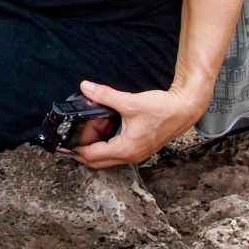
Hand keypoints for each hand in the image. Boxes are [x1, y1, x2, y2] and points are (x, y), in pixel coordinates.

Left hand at [66, 79, 201, 168]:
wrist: (186, 109)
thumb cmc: (163, 109)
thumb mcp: (129, 102)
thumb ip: (105, 95)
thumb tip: (86, 88)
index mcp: (125, 150)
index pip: (91, 156)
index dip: (74, 149)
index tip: (62, 143)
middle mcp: (130, 156)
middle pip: (97, 161)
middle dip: (81, 150)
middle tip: (70, 137)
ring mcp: (136, 153)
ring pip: (107, 157)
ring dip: (94, 147)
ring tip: (85, 130)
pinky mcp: (140, 147)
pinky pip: (116, 151)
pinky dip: (105, 143)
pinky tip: (102, 128)